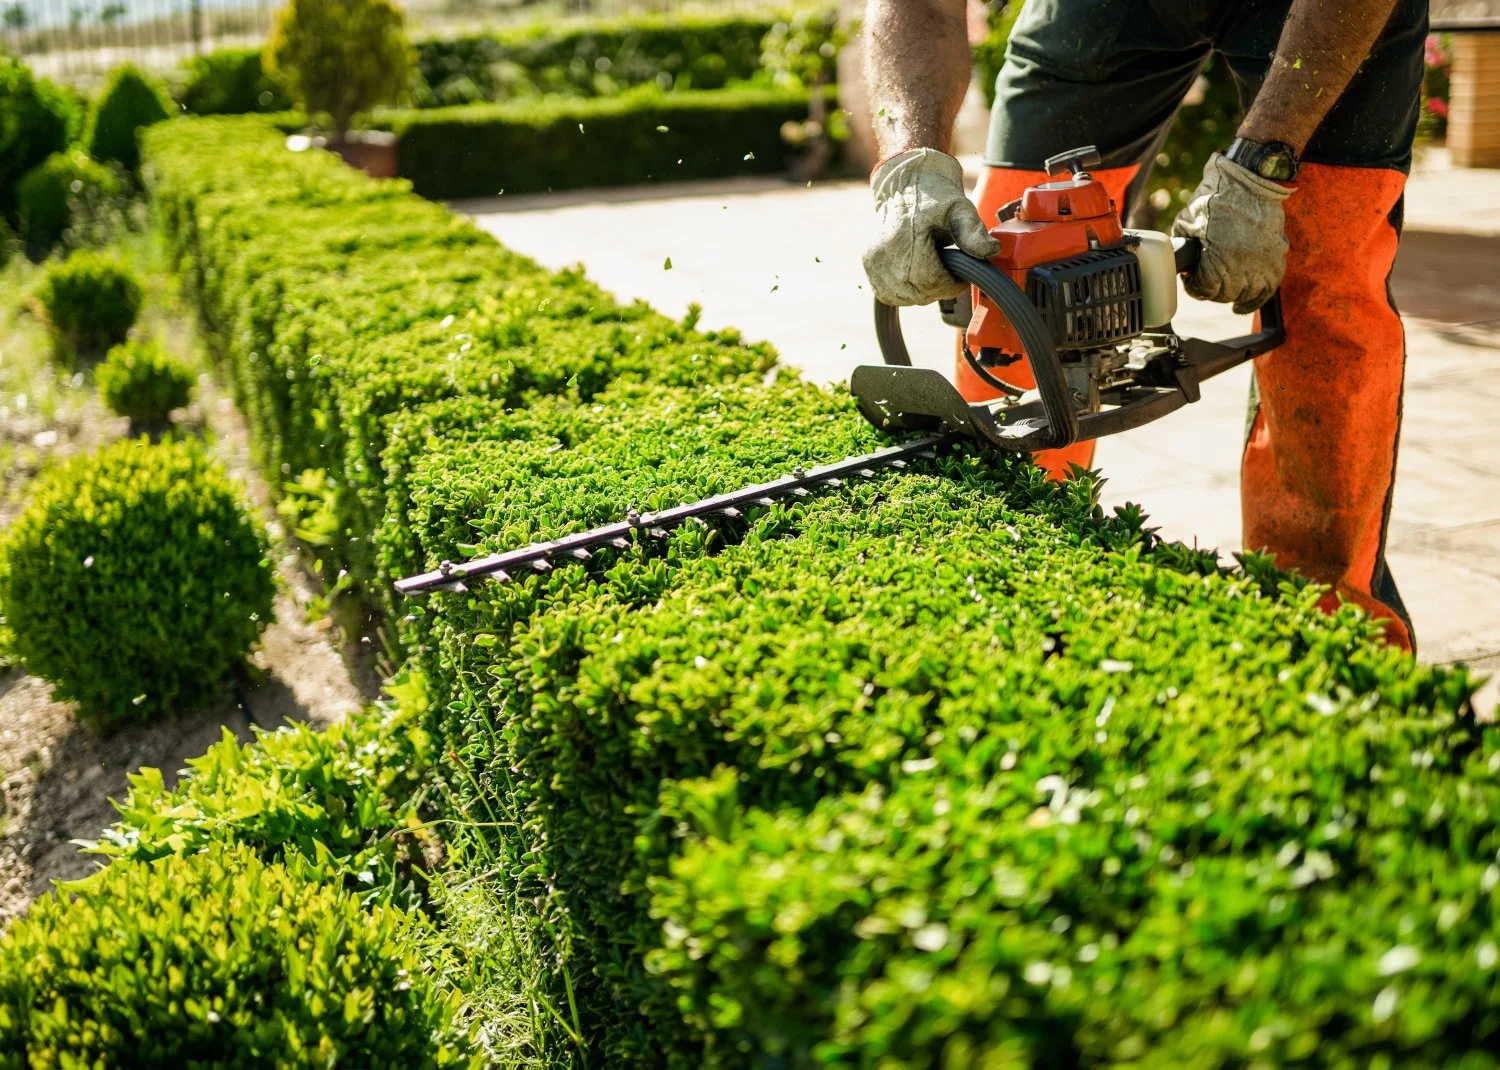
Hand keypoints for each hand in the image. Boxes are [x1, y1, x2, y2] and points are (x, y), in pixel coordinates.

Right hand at [862, 148, 1000, 306]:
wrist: (905, 182)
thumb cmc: (935, 195)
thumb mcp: (960, 209)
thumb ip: (974, 232)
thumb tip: (991, 251)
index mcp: (905, 238)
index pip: (930, 282)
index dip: (951, 285)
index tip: (961, 276)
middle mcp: (884, 252)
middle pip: (917, 293)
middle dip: (938, 288)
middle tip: (950, 272)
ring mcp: (873, 261)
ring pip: (903, 297)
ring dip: (922, 292)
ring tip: (933, 270)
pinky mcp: (868, 264)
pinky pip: (888, 293)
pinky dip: (906, 292)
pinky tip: (917, 276)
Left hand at [1171, 153, 1293, 314]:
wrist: (1251, 180)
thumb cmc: (1216, 198)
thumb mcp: (1186, 222)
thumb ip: (1181, 246)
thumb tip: (1180, 264)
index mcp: (1218, 262)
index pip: (1203, 291)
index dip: (1193, 286)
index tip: (1190, 279)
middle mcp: (1242, 268)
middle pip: (1223, 295)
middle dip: (1210, 289)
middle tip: (1205, 278)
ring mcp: (1262, 265)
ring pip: (1244, 295)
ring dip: (1230, 293)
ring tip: (1222, 284)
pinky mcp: (1277, 259)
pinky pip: (1267, 290)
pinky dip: (1254, 300)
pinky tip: (1241, 306)